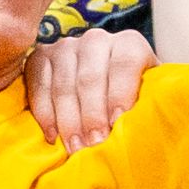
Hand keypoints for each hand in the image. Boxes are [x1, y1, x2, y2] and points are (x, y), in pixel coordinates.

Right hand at [25, 26, 154, 148]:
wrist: (106, 87)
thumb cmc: (132, 99)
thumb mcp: (149, 97)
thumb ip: (150, 106)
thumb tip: (143, 130)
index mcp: (129, 44)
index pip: (125, 64)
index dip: (120, 95)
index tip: (117, 124)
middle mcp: (96, 40)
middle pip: (90, 77)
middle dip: (91, 115)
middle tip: (93, 145)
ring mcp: (65, 47)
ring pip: (64, 85)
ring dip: (68, 120)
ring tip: (75, 148)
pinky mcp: (40, 58)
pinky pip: (38, 86)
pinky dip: (44, 113)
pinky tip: (52, 136)